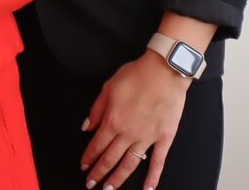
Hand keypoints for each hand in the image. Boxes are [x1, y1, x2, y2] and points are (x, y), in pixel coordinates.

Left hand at [80, 52, 189, 189]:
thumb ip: (96, 110)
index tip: (84, 166)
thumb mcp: (108, 87)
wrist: (164, 71)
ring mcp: (147, 138)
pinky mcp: (164, 138)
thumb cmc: (137, 75)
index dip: (89, 158)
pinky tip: (147, 188)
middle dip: (98, 173)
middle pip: (110, 159)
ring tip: (109, 189)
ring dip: (118, 179)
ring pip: (129, 165)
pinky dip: (153, 177)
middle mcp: (128, 133)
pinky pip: (158, 162)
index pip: (97, 145)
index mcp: (113, 120)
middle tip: (91, 183)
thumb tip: (86, 127)